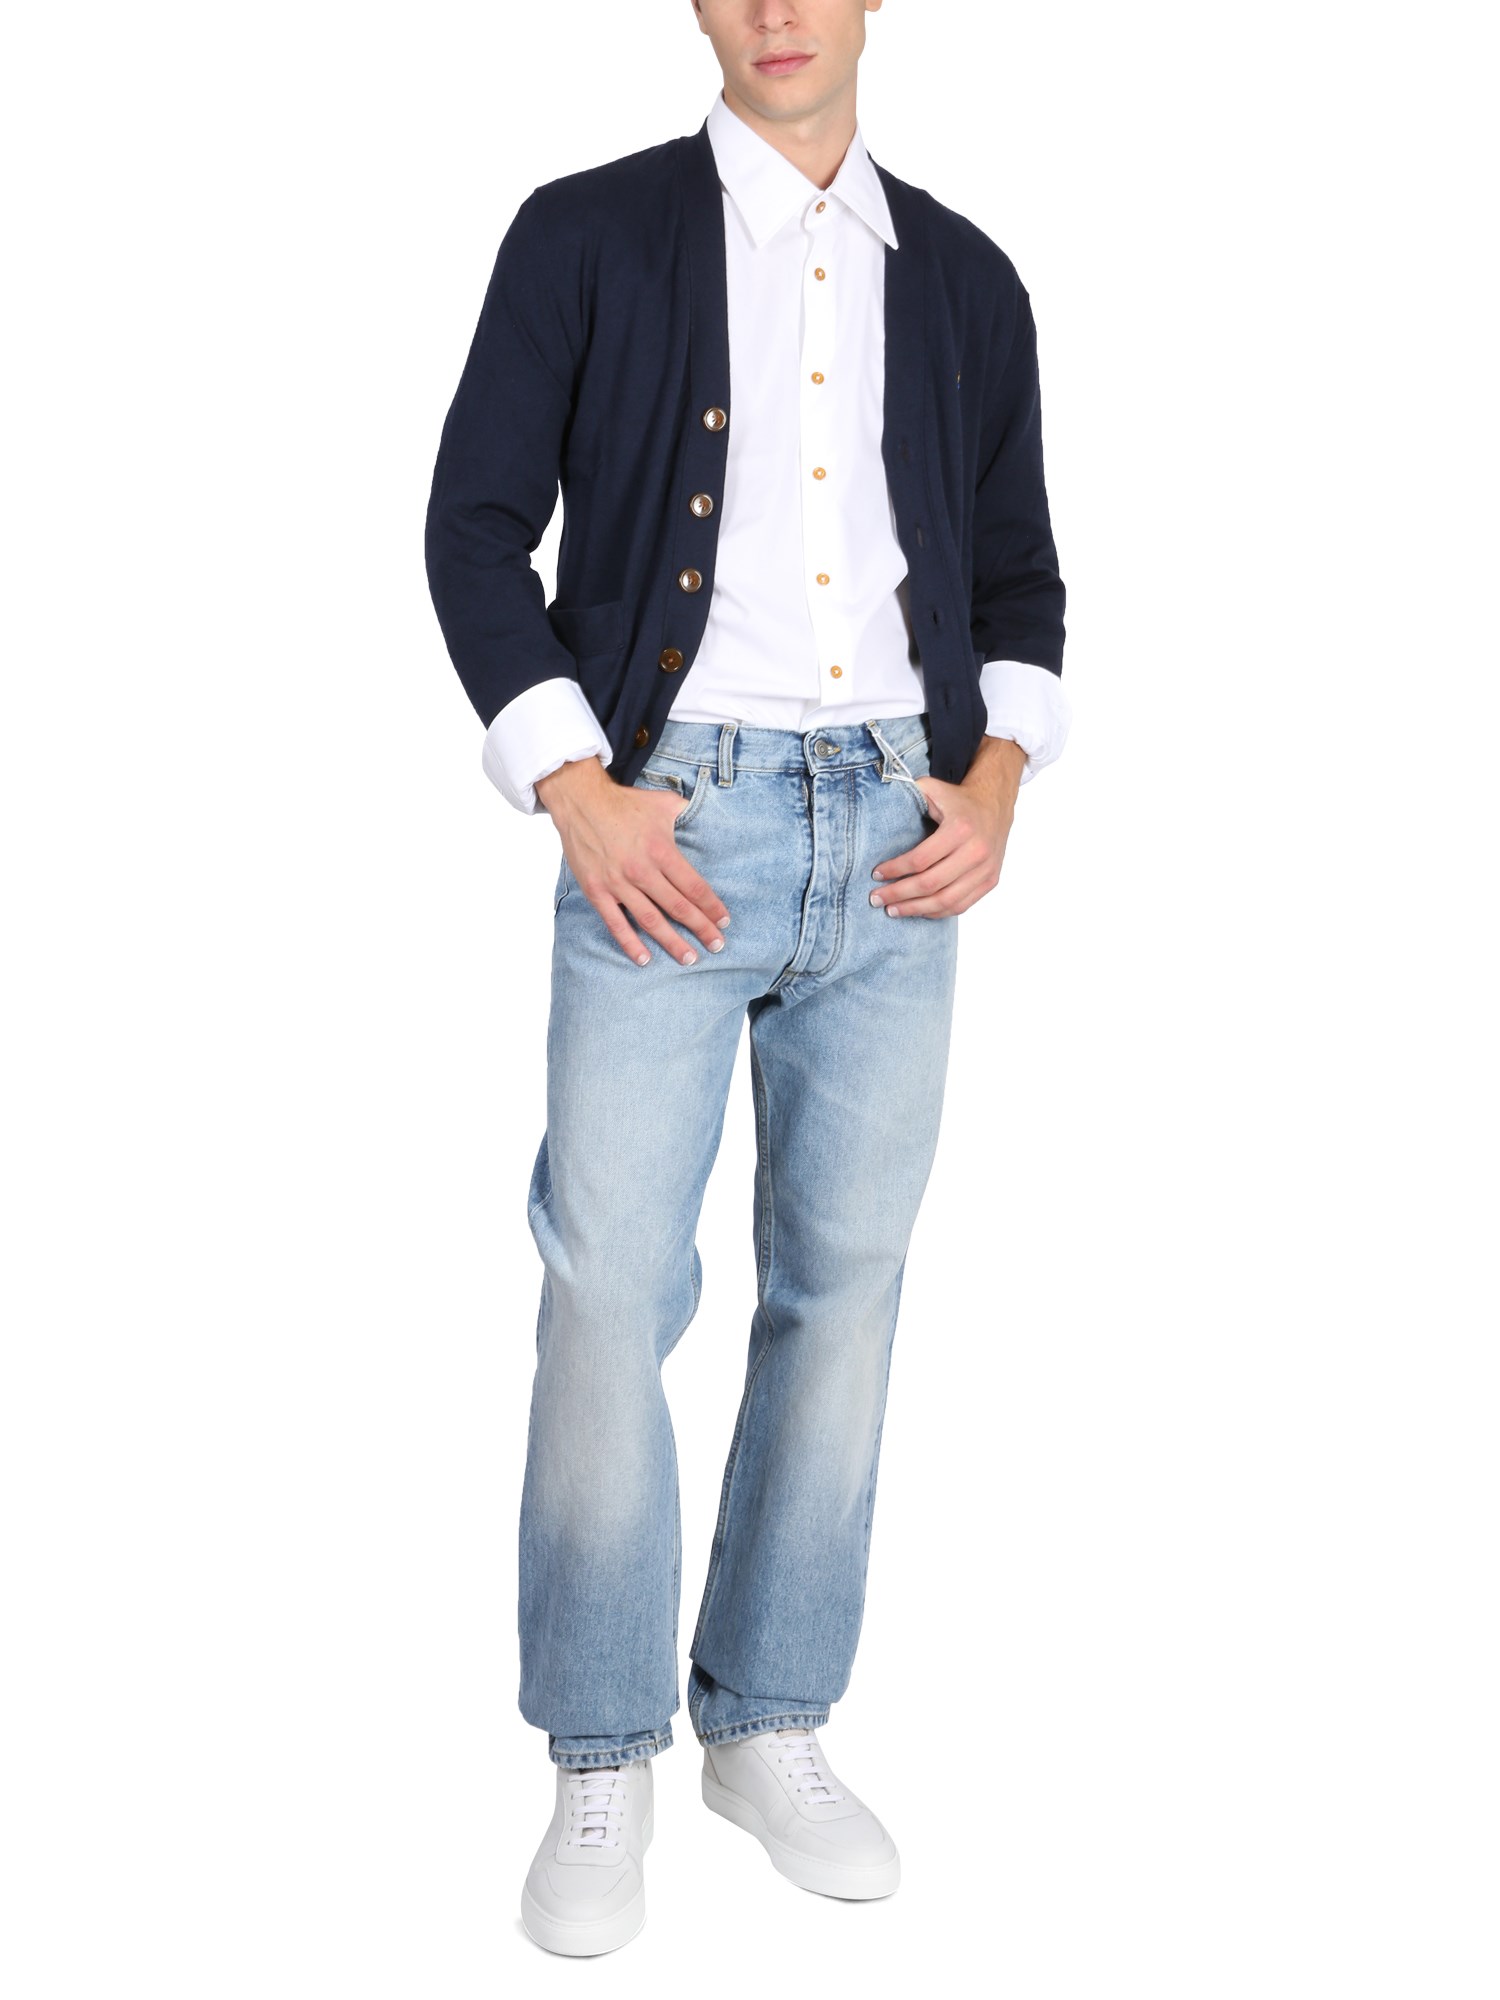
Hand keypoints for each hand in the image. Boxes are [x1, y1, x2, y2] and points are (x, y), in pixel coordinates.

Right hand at [535, 755, 730, 966]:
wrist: (581, 802)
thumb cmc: (625, 804)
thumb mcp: (663, 803)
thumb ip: (687, 813)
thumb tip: (707, 816)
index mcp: (661, 850)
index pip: (694, 887)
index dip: (711, 907)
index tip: (724, 921)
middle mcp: (642, 870)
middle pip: (678, 907)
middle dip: (701, 928)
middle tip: (717, 945)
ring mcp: (618, 883)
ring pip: (651, 920)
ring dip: (672, 942)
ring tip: (689, 958)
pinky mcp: (597, 891)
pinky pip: (615, 923)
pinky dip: (630, 943)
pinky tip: (644, 959)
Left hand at [868, 735, 1025, 917]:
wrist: (994, 803)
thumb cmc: (957, 799)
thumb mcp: (933, 789)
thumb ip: (908, 794)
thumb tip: (878, 803)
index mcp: (960, 829)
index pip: (921, 859)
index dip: (895, 870)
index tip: (876, 874)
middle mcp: (977, 851)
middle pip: (930, 884)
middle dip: (899, 894)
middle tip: (876, 898)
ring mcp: (986, 869)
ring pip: (945, 901)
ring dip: (915, 909)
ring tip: (892, 910)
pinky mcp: (990, 881)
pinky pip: (960, 905)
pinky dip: (936, 912)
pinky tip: (917, 910)